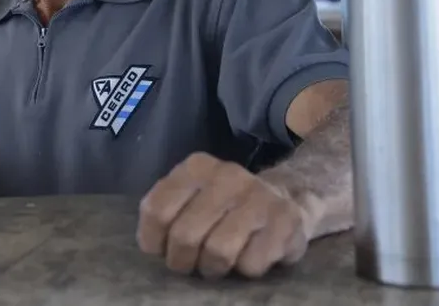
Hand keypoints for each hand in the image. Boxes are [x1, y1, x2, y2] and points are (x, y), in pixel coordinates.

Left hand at [137, 152, 312, 278]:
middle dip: (181, 260)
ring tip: (215, 264)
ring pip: (218, 252)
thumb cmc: (226, 204)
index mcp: (196, 167)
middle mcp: (227, 175)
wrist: (287, 196)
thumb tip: (151, 245)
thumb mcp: (192, 195)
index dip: (153, 240)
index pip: (156, 209)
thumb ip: (168, 210)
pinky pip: (251, 263)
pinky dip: (244, 270)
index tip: (160, 250)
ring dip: (212, 268)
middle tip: (188, 264)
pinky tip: (247, 257)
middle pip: (185, 235)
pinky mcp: (285, 221)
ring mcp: (258, 197)